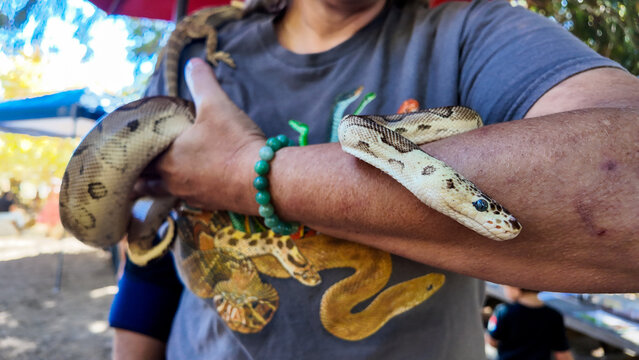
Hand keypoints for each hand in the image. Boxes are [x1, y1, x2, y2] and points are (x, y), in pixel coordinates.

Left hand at [137, 58, 264, 210]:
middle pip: (145, 181)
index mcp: (166, 158)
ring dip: (159, 185)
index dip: (129, 152)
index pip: (135, 158)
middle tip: (135, 164)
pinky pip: (188, 199)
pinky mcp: (210, 205)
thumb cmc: (234, 143)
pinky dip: (186, 190)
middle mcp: (172, 181)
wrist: (263, 181)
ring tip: (158, 177)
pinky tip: (193, 183)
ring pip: (164, 193)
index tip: (127, 145)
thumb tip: (193, 63)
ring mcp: (191, 196)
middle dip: (140, 173)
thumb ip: (202, 83)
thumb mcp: (217, 105)